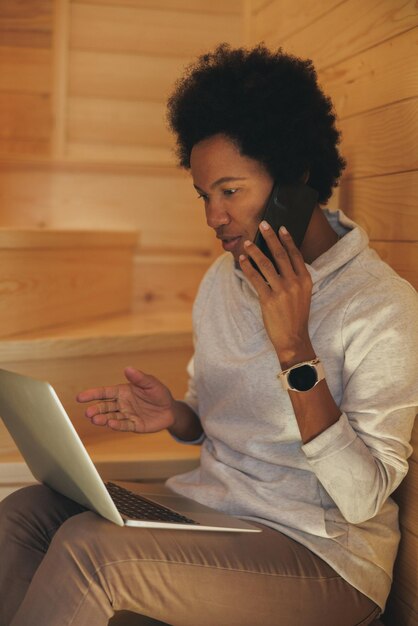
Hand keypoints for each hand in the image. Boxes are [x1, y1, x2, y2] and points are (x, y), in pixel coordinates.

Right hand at [76, 367, 174, 432]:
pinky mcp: (134, 425)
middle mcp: (122, 404)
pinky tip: (110, 424)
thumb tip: (128, 368)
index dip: (92, 394)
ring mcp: (127, 415)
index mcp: (122, 391)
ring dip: (103, 419)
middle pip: (105, 407)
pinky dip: (117, 425)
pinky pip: (124, 425)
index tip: (80, 397)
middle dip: (96, 410)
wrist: (170, 409)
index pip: (104, 393)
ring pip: (111, 417)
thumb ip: (139, 378)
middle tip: (88, 413)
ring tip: (95, 420)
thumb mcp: (151, 383)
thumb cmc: (159, 393)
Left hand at [239, 222, 314, 367]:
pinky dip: (247, 268)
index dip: (287, 240)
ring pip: (266, 265)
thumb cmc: (296, 316)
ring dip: (255, 251)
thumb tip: (280, 261)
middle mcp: (295, 283)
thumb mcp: (302, 294)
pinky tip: (242, 261)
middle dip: (271, 238)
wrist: (294, 339)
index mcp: (305, 280)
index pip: (295, 255)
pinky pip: (255, 279)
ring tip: (246, 242)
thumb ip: (295, 278)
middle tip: (263, 224)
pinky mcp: (268, 300)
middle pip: (281, 255)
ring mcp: (282, 291)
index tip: (281, 228)